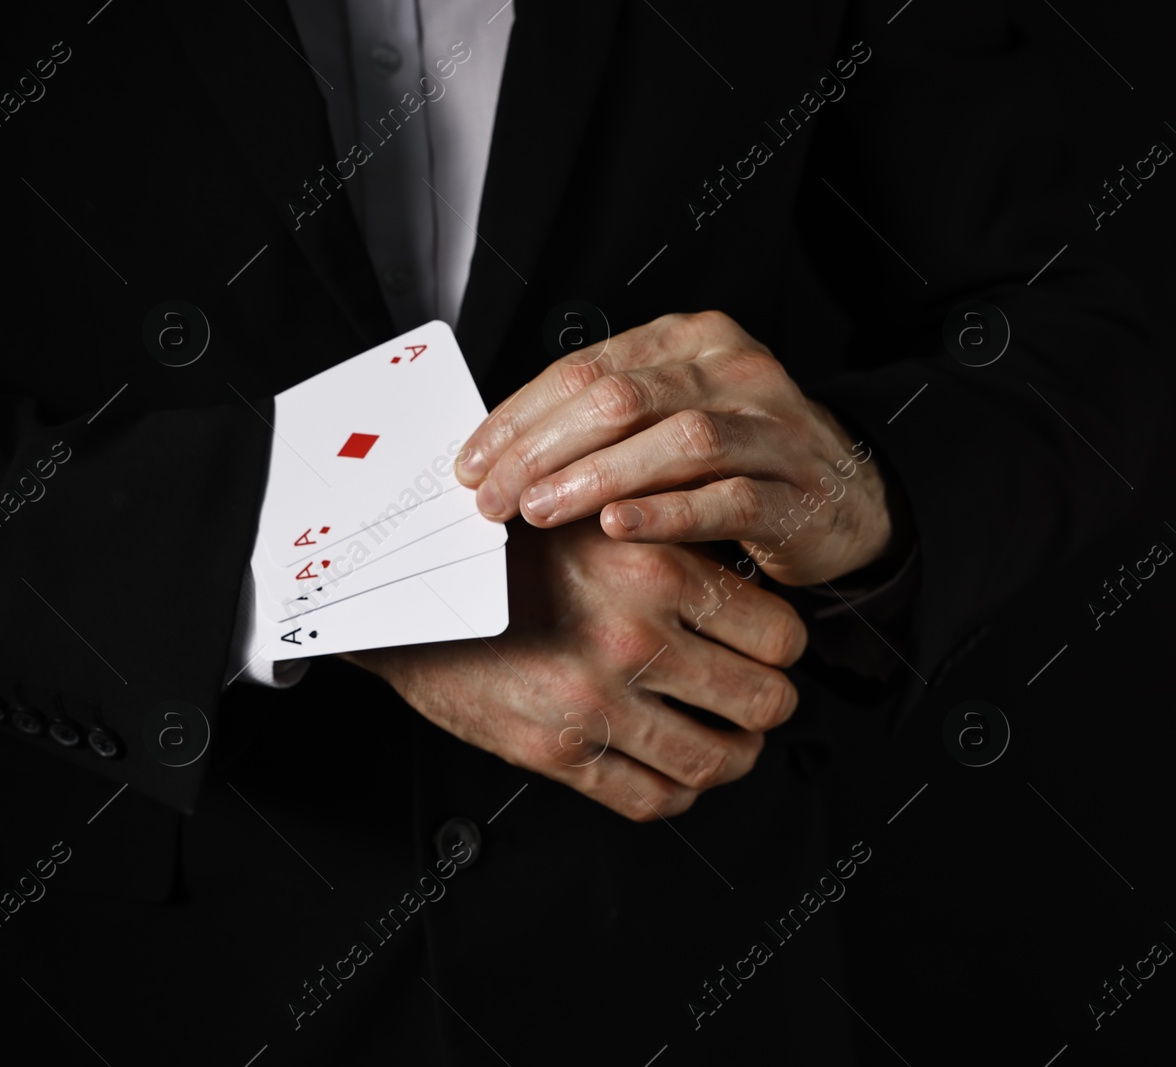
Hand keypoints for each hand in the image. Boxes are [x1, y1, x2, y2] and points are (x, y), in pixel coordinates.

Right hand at [341, 520, 806, 820]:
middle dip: (767, 704)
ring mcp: (596, 703)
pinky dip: (678, 792)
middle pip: (766, 701)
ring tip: (722, 738)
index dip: (781, 648)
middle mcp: (633, 637)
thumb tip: (739, 580)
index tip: (765, 649)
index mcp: (651, 565)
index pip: (778, 632)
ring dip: (733, 755)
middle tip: (751, 696)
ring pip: (719, 760)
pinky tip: (670, 768)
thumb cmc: (493, 550)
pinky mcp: (557, 753)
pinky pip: (653, 799)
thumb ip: (664, 541)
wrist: (399, 594)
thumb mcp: (586, 518)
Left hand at [454, 310, 908, 586]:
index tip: (471, 463)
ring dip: (594, 476)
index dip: (518, 417)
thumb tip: (497, 453)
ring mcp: (772, 428)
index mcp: (691, 340)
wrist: (849, 496)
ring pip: (674, 440)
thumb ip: (602, 419)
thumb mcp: (669, 415)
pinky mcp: (796, 491)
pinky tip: (615, 527)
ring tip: (536, 511)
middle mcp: (734, 370)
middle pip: (620, 398)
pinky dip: (665, 512)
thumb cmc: (737, 458)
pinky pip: (725, 498)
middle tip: (491, 498)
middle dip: (541, 450)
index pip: (584, 368)